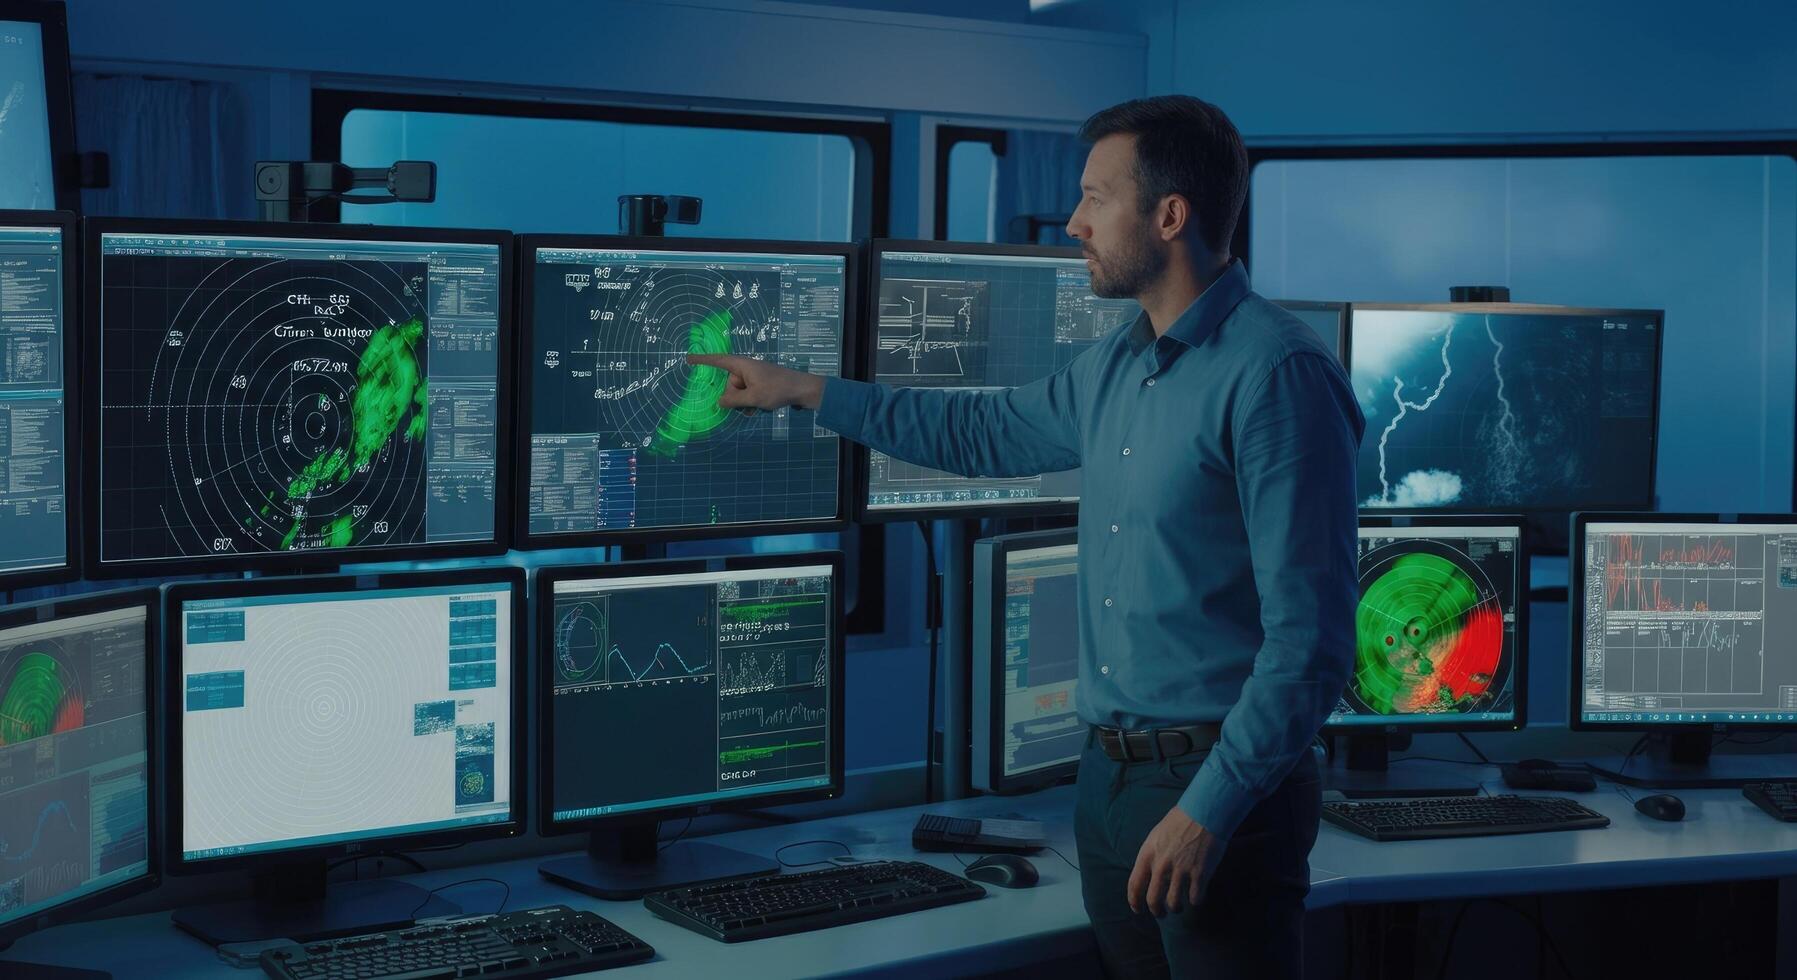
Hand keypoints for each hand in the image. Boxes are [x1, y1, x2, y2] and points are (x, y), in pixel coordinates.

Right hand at [686, 353, 825, 413]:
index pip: (717, 361)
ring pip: (739, 394)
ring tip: (759, 406)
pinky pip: (748, 396)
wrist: (803, 390)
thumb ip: (734, 400)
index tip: (687, 359)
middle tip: (752, 402)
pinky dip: (752, 403)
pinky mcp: (761, 385)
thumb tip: (720, 402)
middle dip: (736, 397)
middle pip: (729, 385)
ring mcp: (754, 377)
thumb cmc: (778, 389)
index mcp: (742, 365)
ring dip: (745, 403)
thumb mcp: (753, 397)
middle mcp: (746, 369)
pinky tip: (762, 409)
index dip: (702, 360)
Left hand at [1127, 806, 1222, 917]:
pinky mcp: (1200, 874)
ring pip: (1174, 903)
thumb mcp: (1156, 837)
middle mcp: (1161, 866)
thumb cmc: (1179, 822)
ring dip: (1176, 908)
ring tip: (1180, 906)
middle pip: (1153, 900)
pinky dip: (1197, 901)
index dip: (1134, 902)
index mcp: (1147, 855)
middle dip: (1157, 911)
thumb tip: (1149, 875)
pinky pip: (1196, 899)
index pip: (1134, 885)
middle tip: (1162, 913)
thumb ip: (1151, 856)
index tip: (1138, 909)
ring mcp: (1181, 871)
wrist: (1203, 813)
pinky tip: (1198, 896)